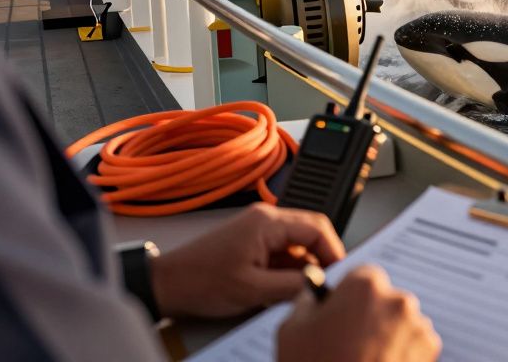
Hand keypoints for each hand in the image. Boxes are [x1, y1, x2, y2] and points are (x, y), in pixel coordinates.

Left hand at [149, 203, 343, 318]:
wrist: (167, 284)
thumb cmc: (199, 281)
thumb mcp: (253, 289)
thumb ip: (293, 285)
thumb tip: (322, 282)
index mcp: (267, 221)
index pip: (318, 227)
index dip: (334, 251)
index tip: (340, 273)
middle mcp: (266, 218)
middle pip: (311, 232)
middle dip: (321, 258)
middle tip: (326, 282)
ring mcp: (259, 228)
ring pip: (298, 244)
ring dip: (303, 266)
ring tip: (299, 290)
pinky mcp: (253, 240)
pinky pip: (283, 251)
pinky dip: (289, 269)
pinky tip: (283, 287)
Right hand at [278, 265, 441, 361]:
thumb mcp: (292, 330)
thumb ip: (306, 302)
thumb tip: (314, 296)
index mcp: (365, 286)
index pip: (361, 277)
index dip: (349, 296)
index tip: (342, 311)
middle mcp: (398, 300)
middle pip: (384, 300)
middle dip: (369, 316)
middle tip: (349, 342)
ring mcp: (418, 327)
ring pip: (400, 323)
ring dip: (387, 335)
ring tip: (363, 359)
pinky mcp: (430, 351)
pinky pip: (413, 345)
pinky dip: (401, 354)